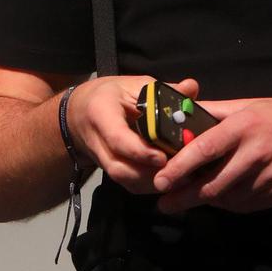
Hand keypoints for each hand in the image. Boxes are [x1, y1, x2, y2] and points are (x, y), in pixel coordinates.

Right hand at [66, 75, 200, 195]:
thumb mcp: (134, 84)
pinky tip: (170, 181)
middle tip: (179, 171)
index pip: (117, 139)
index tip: (163, 157)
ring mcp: (101, 159)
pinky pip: (128, 184)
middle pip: (119, 167)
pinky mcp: (109, 170)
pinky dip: (149, 186)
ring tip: (179, 178)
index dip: (140, 151)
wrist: (79, 112)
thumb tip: (191, 87)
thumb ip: (163, 90)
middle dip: (148, 174)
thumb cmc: (110, 95)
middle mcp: (97, 141)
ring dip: (151, 182)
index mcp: (102, 114)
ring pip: (124, 180)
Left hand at [152, 97, 271, 214]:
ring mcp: (268, 179)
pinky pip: (245, 205)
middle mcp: (254, 154)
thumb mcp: (253, 105)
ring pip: (227, 198)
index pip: (204, 150)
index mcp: (245, 126)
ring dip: (206, 200)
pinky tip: (220, 198)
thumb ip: (218, 112)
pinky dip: (228, 203)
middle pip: (212, 184)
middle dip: (185, 197)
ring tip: (187, 199)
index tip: (160, 181)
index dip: (179, 168)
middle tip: (165, 203)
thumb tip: (186, 114)